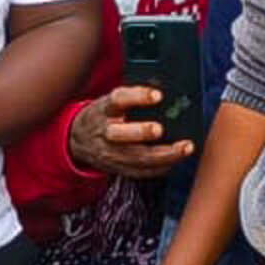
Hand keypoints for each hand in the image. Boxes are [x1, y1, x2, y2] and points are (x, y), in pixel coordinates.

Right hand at [67, 82, 192, 180]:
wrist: (79, 139)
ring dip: (163, 155)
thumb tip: (169, 92)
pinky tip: (176, 160)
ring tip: (186, 148)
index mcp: (104, 109)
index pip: (118, 100)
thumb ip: (133, 98)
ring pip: (135, 157)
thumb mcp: (111, 101)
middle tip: (161, 129)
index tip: (158, 95)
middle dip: (142, 132)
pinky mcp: (117, 169)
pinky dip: (161, 167)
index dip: (137, 97)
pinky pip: (140, 172)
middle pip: (120, 134)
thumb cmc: (105, 115)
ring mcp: (109, 153)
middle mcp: (104, 132)